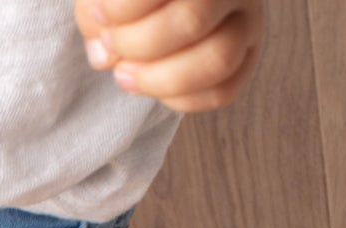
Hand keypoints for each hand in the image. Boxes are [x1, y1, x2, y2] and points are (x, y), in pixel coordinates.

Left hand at [74, 0, 265, 113]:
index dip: (123, 7)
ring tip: (123, 74)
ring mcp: (249, 17)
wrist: (160, 0)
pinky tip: (152, 88)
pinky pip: (224, 91)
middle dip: (137, 44)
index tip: (100, 14)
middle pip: (193, 19)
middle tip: (111, 45)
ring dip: (158, 79)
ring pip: (218, 59)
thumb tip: (105, 54)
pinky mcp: (248, 55)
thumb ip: (96, 12)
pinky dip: (180, 100)